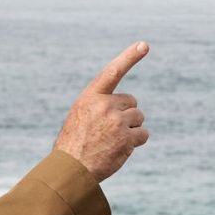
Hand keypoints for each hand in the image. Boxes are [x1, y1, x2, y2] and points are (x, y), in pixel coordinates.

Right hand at [54, 42, 149, 180]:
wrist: (70, 169)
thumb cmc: (74, 143)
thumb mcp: (81, 116)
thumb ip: (100, 105)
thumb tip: (130, 106)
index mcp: (91, 96)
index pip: (112, 72)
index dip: (129, 57)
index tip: (144, 44)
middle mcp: (104, 105)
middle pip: (132, 103)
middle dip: (126, 115)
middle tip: (110, 130)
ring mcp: (117, 121)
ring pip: (138, 119)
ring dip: (131, 129)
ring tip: (112, 141)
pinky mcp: (127, 138)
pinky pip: (143, 134)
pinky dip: (136, 142)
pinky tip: (120, 148)